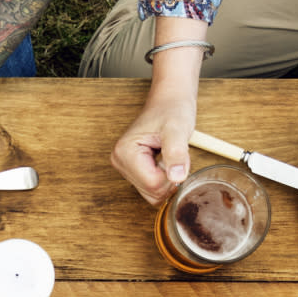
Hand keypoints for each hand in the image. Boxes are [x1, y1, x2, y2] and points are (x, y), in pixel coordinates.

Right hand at [110, 84, 197, 206]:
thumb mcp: (177, 128)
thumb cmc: (172, 110)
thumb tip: (177, 177)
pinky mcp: (133, 172)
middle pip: (152, 192)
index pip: (153, 184)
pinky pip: (154, 189)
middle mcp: (120, 162)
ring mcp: (125, 168)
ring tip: (169, 155)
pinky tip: (166, 161)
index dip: (171, 174)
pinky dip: (165, 179)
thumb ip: (176, 152)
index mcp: (125, 153)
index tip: (175, 152)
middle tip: (173, 153)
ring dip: (168, 178)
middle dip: (170, 177)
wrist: (170, 102)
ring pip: (153, 194)